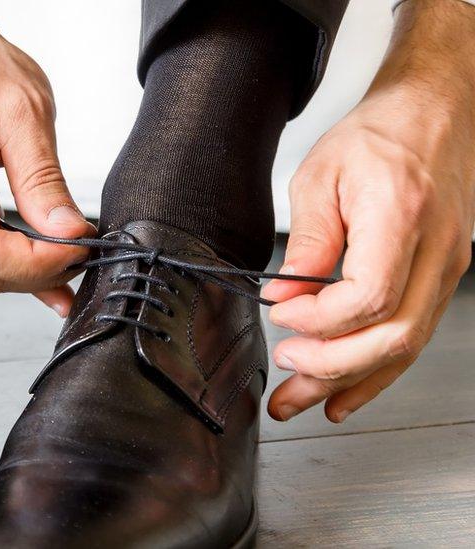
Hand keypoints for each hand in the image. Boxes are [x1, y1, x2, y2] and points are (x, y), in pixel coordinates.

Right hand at [0, 0, 94, 315]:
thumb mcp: (23, 109)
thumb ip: (43, 177)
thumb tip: (67, 232)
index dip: (33, 262)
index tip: (78, 249)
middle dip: (35, 271)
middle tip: (82, 252)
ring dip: (25, 271)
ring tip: (70, 255)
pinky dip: (11, 262)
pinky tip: (44, 266)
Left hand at [261, 0, 474, 422]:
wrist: (432, 115)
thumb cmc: (378, 136)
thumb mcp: (320, 178)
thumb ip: (305, 243)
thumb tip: (285, 298)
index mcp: (400, 217)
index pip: (368, 297)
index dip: (320, 320)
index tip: (281, 316)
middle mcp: (436, 250)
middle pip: (392, 336)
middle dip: (332, 366)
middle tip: (285, 370)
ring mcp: (446, 268)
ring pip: (403, 347)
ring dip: (347, 381)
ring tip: (298, 400)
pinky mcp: (441, 278)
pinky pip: (411, 337)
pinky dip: (375, 373)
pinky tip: (341, 395)